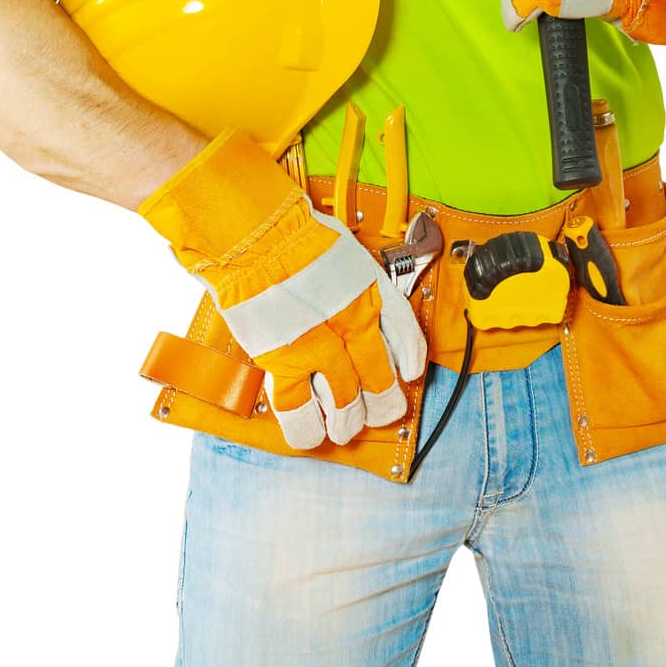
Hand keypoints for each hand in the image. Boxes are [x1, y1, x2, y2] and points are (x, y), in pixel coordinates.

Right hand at [137, 128, 427, 448]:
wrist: (256, 233)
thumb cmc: (293, 232)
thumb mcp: (343, 250)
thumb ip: (356, 281)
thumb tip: (357, 303)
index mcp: (372, 293)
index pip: (406, 339)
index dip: (410, 363)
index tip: (407, 374)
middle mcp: (354, 324)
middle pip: (380, 379)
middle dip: (383, 402)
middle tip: (381, 412)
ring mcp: (319, 347)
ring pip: (346, 402)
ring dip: (348, 420)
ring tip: (345, 428)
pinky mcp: (283, 362)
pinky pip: (299, 411)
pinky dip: (308, 429)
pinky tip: (314, 434)